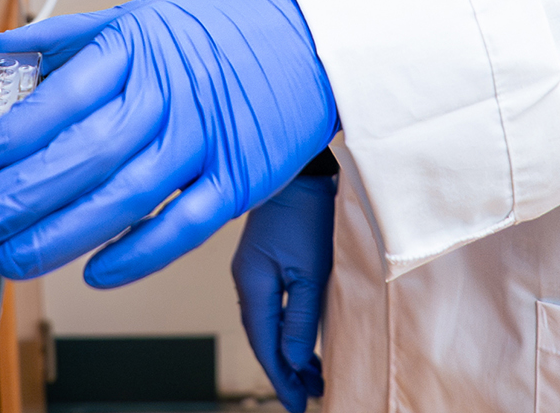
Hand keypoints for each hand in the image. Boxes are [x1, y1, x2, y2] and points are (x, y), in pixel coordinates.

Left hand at [0, 0, 337, 285]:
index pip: (65, 96)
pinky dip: (139, 253)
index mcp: (140, 48)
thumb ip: (69, 36)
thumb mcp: (143, 14)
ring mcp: (208, 141)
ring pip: (127, 196)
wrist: (313, 38)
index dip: (15, 133)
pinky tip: (95, 272)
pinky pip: (184, 226)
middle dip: (25, 194)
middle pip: (88, 153)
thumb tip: (2, 49)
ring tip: (16, 257)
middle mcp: (171, 95)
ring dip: (65, 234)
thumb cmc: (223, 29)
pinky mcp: (240, 180)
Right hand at [232, 168, 335, 412]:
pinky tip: (303, 341)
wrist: (303, 171)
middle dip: (285, 371)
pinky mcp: (264, 262)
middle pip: (262, 339)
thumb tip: (293, 360)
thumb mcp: (311, 272)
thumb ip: (301, 319)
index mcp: (252, 285)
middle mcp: (246, 281)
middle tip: (309, 397)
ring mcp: (253, 271)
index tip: (297, 405)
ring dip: (287, 352)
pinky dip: (286, 330)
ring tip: (313, 377)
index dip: (281, 378)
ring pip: (267, 326)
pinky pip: (272, 308)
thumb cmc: (308, 214)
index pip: (264, 345)